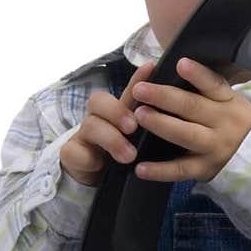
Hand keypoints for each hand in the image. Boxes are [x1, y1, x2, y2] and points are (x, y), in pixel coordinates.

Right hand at [59, 59, 156, 185]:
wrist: (95, 182)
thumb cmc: (121, 158)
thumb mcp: (141, 144)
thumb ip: (154, 128)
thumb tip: (179, 112)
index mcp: (118, 114)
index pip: (129, 92)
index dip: (138, 79)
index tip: (151, 67)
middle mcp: (99, 119)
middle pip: (99, 101)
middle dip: (117, 111)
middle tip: (133, 126)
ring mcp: (83, 136)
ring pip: (89, 125)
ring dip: (110, 139)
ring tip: (128, 156)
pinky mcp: (71, 155)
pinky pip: (73, 152)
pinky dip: (87, 158)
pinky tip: (97, 164)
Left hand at [130, 57, 250, 182]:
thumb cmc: (235, 123)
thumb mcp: (230, 103)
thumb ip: (207, 90)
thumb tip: (175, 68)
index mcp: (227, 102)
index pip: (214, 85)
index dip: (197, 75)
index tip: (180, 63)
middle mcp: (222, 123)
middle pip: (192, 107)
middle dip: (164, 97)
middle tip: (140, 89)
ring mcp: (214, 147)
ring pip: (185, 135)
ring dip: (161, 125)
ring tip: (139, 116)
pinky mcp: (205, 169)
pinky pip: (180, 170)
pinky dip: (160, 170)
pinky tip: (140, 168)